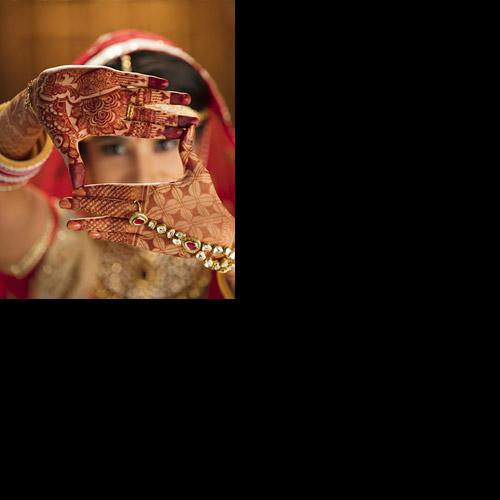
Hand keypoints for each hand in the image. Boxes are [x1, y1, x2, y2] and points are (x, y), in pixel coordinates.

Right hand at [29, 65, 198, 187]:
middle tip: (194, 119)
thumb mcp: (65, 141)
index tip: (181, 135)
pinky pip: (131, 78)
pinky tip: (165, 83)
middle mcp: (118, 110)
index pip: (143, 131)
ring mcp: (114, 93)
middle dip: (173, 117)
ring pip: (147, 96)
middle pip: (151, 115)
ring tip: (187, 99)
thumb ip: (74, 161)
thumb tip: (76, 187)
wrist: (42, 94)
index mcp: (113, 126)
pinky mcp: (106, 76)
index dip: (163, 132)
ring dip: (167, 98)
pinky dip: (147, 81)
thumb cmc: (55, 120)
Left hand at [60, 125, 234, 258]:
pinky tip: (94, 234)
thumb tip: (189, 128)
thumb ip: (186, 152)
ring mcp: (149, 228)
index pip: (118, 188)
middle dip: (85, 204)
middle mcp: (147, 210)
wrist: (217, 233)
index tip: (77, 187)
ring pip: (113, 225)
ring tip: (70, 223)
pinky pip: (126, 239)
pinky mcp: (153, 243)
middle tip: (63, 202)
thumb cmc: (208, 201)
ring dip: (91, 223)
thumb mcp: (198, 174)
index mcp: (155, 190)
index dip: (96, 189)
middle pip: (109, 206)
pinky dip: (109, 236)